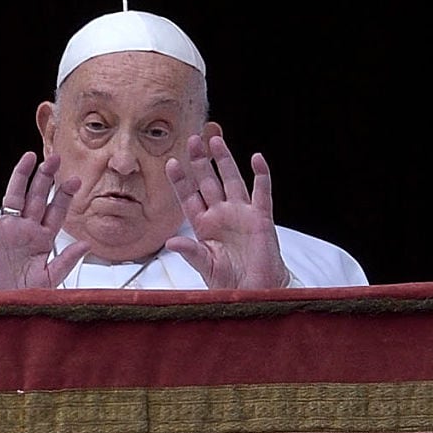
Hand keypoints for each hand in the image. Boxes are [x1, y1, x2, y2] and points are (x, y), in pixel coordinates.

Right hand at [0, 152, 88, 288]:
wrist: (1, 305)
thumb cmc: (24, 294)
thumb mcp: (50, 278)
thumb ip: (67, 261)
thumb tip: (85, 244)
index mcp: (44, 239)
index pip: (56, 211)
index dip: (65, 195)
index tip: (76, 180)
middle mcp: (27, 229)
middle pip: (38, 197)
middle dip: (46, 177)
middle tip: (55, 158)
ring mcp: (8, 229)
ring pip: (15, 196)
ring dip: (22, 177)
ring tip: (29, 157)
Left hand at [164, 135, 290, 288]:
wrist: (254, 292)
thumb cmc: (227, 281)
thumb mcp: (204, 265)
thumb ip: (190, 252)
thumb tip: (171, 242)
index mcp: (203, 225)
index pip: (188, 196)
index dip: (180, 180)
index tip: (170, 162)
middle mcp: (221, 214)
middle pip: (208, 181)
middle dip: (199, 161)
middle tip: (192, 140)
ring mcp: (241, 214)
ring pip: (231, 180)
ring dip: (224, 160)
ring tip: (215, 140)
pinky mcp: (261, 218)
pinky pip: (261, 192)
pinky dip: (261, 175)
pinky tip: (257, 158)